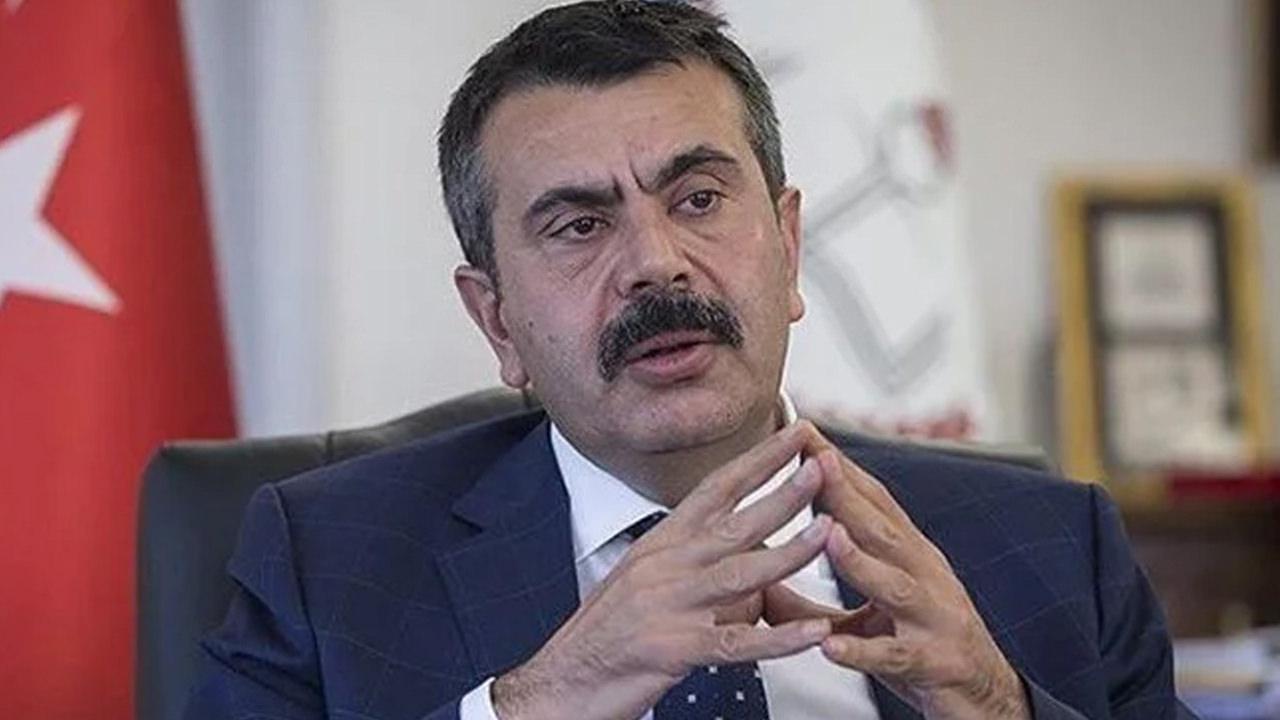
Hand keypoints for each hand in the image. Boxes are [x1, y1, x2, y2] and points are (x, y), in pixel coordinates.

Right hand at [492, 422, 834, 719]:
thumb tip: (737, 558)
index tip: (794, 436)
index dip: (758, 461)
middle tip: (825, 466)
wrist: (562, 684)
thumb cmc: (604, 637)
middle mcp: (665, 566)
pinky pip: (737, 644)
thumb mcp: (646, 585)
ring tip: (830, 531)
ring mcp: (669, 606)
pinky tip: (812, 633)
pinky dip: (778, 640)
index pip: (715, 489)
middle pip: (735, 521)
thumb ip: (692, 566)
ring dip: (790, 551)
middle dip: (784, 492)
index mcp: (661, 545)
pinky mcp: (673, 650)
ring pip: (740, 573)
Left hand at [792, 431, 1030, 719]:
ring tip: (827, 537)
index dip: (842, 467)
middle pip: (884, 530)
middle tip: (817, 460)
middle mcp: (926, 577)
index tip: (806, 433)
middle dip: (850, 493)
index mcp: (910, 557)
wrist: (988, 698)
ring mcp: (934, 619)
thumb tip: (761, 582)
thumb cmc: (926, 644)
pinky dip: (863, 650)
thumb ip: (821, 597)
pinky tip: (831, 647)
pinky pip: (895, 656)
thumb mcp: (875, 613)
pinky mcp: (935, 663)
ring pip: (895, 585)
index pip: (875, 502)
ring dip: (859, 560)